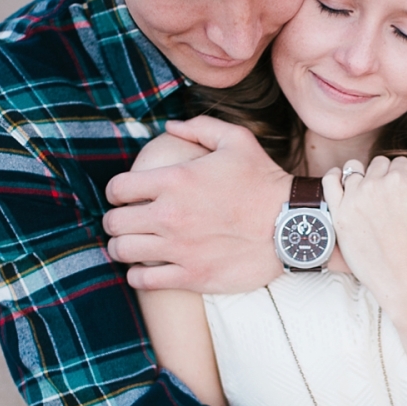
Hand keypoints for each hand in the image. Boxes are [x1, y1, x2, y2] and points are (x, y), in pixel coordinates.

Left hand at [103, 117, 291, 292]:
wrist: (293, 226)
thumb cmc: (264, 182)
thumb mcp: (237, 141)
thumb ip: (200, 128)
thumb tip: (170, 125)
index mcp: (174, 180)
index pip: (116, 189)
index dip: (115, 193)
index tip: (124, 197)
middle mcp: (169, 215)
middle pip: (113, 223)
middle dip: (115, 221)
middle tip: (126, 222)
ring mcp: (178, 248)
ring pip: (121, 252)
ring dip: (122, 248)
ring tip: (133, 246)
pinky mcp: (190, 276)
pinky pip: (143, 280)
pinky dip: (138, 275)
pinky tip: (147, 268)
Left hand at [324, 156, 406, 304]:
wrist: (405, 281)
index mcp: (399, 183)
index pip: (401, 163)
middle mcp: (373, 187)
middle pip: (378, 165)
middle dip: (387, 176)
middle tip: (392, 199)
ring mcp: (352, 201)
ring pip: (355, 170)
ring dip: (364, 177)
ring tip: (371, 194)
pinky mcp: (338, 215)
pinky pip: (329, 182)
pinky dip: (335, 177)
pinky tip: (342, 182)